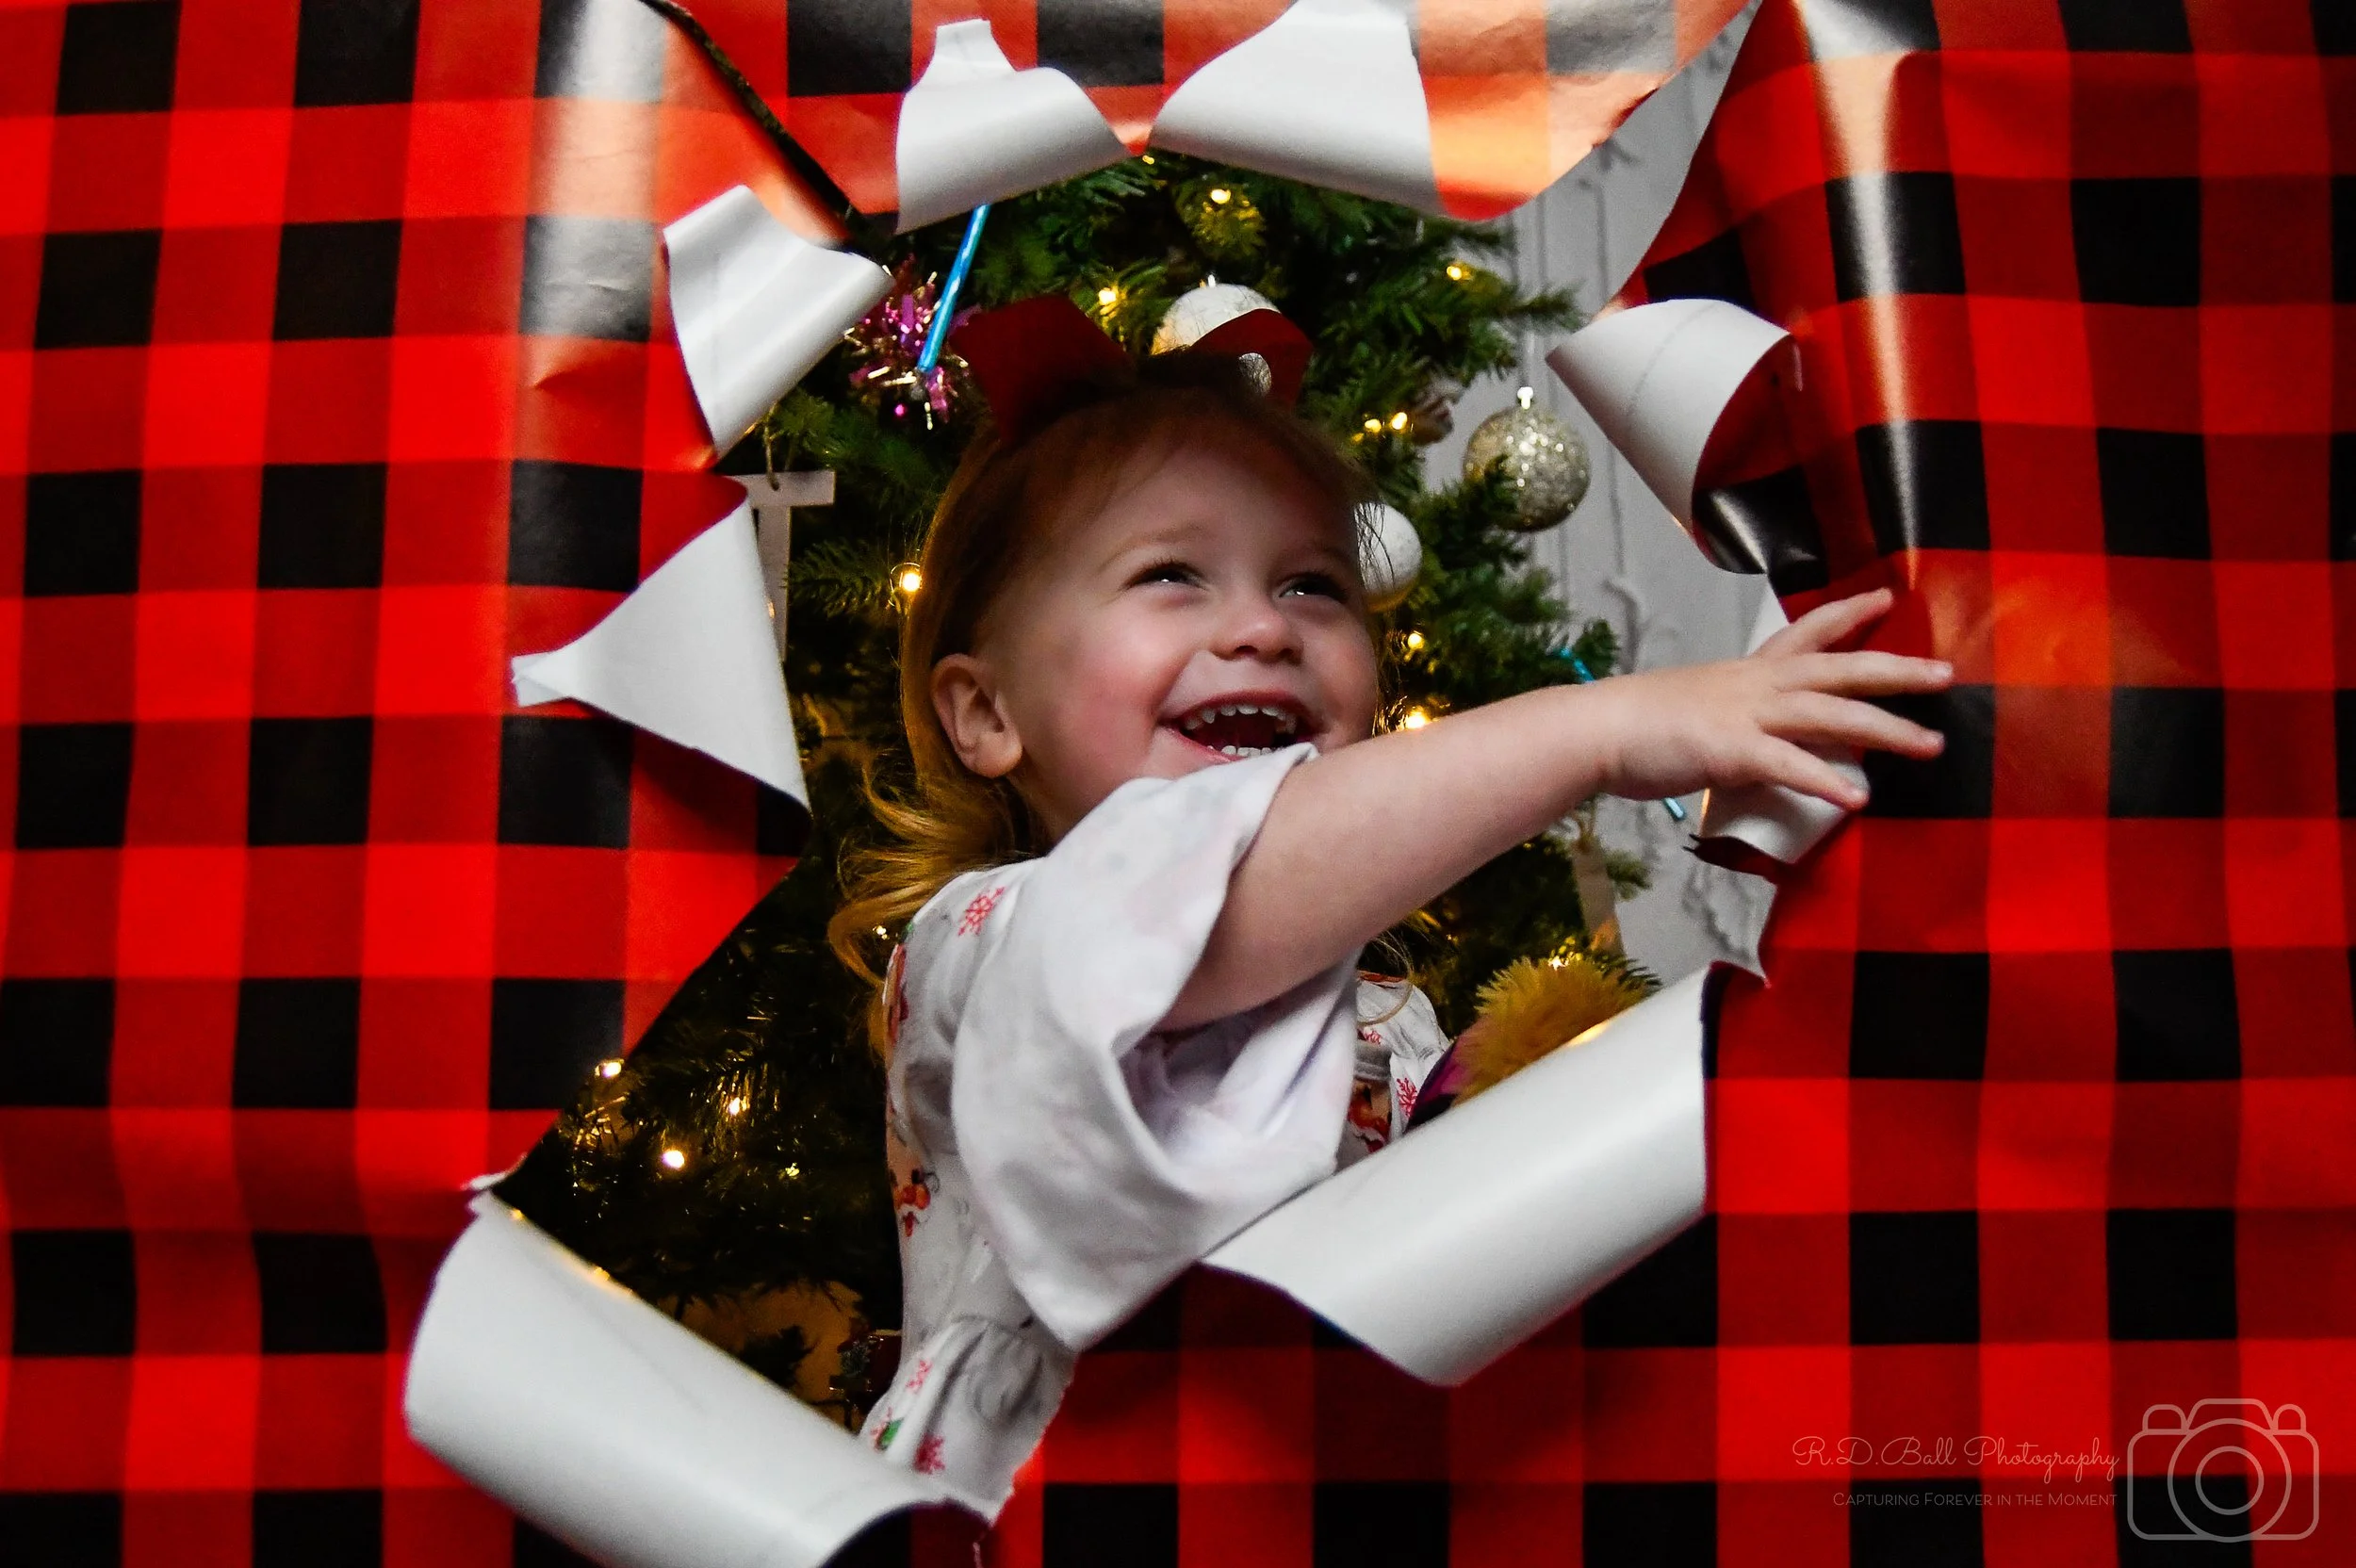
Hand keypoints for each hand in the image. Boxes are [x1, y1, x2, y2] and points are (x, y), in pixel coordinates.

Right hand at [1584, 589, 1951, 809]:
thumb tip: (1755, 745)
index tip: (1886, 597)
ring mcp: (1747, 716)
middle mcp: (1756, 685)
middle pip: (1841, 669)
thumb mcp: (1697, 708)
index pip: (1807, 631)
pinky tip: (1858, 798)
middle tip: (1946, 674)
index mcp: (1748, 672)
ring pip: (1831, 714)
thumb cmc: (1637, 723)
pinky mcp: (1732, 751)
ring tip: (1931, 746)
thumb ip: (1735, 722)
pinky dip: (1826, 780)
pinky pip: (1789, 765)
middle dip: (1897, 672)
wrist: (1596, 729)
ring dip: (1887, 730)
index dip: (1849, 614)